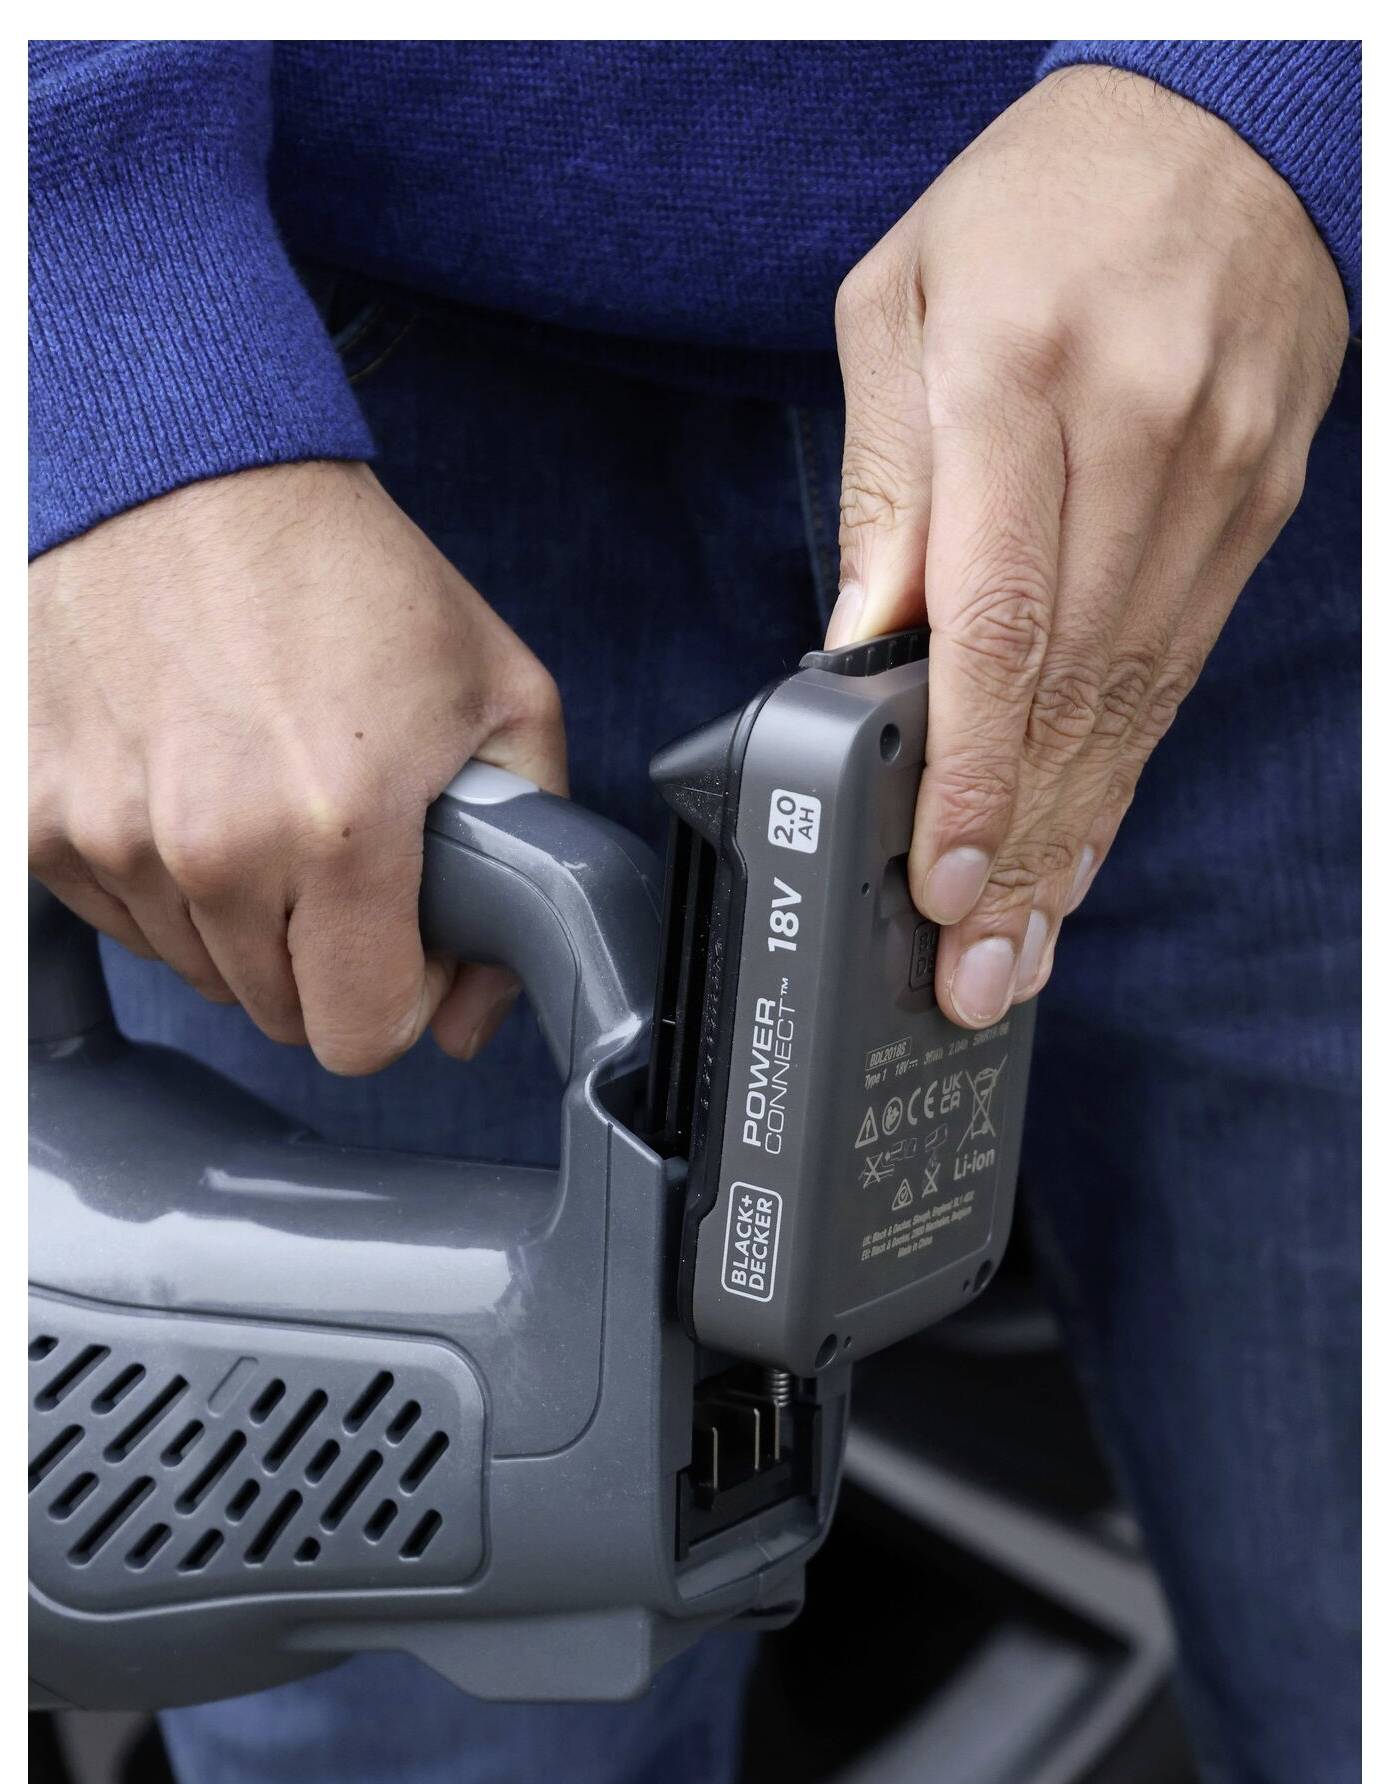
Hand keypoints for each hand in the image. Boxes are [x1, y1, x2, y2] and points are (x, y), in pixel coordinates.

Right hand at [29, 460, 564, 1072]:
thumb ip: (526, 865)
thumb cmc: (341, 570)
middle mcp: (211, 847)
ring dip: (237, 917)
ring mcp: (107, 832)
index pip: (360, 1037)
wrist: (182, 464)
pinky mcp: (34, 811)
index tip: (402, 942)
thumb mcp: (501, 694)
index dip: (398, 999)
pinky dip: (156, 875)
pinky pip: (115, 913)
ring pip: (194, 968)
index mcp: (338, 829)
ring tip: (262, 799)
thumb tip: (472, 1014)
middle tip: (340, 852)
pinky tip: (189, 784)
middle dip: (323, 955)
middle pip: (276, 1012)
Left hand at [831, 63, 1346, 1025]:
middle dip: (1022, 848)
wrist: (1224, 128)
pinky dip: (1126, 767)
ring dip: (1077, 836)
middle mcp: (1134, 439)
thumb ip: (884, 482)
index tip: (942, 881)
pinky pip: (1180, 669)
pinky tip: (1084, 842)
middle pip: (1075, 690)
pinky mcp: (1255, 512)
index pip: (999, 621)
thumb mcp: (901, 304)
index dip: (972, 772)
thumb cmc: (1034, 208)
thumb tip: (864, 646)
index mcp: (1020, 378)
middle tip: (978, 971)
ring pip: (1138, 699)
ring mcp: (1214, 482)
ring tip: (1023, 945)